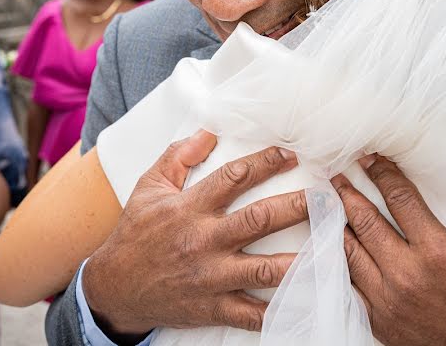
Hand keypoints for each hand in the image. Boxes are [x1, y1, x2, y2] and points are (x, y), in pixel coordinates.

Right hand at [83, 131, 308, 342]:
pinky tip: (305, 302)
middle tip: (327, 197)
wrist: (114, 289)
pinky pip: (251, 314)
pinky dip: (278, 311)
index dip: (266, 162)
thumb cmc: (135, 233)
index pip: (234, 178)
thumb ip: (178, 156)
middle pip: (259, 220)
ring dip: (300, 260)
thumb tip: (209, 131)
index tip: (291, 155)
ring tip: (332, 248)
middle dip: (297, 207)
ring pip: (264, 269)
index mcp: (189, 208)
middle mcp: (203, 241)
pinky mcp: (212, 308)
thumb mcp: (150, 187)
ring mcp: (210, 277)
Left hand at [333, 158, 445, 345]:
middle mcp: (409, 275)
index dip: (381, 173)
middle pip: (366, 222)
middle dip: (348, 193)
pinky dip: (341, 263)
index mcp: (438, 251)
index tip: (369, 160)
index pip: (399, 198)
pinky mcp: (382, 321)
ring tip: (329, 204)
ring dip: (338, 225)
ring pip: (351, 254)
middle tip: (337, 175)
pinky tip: (336, 246)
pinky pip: (350, 286)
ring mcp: (391, 301)